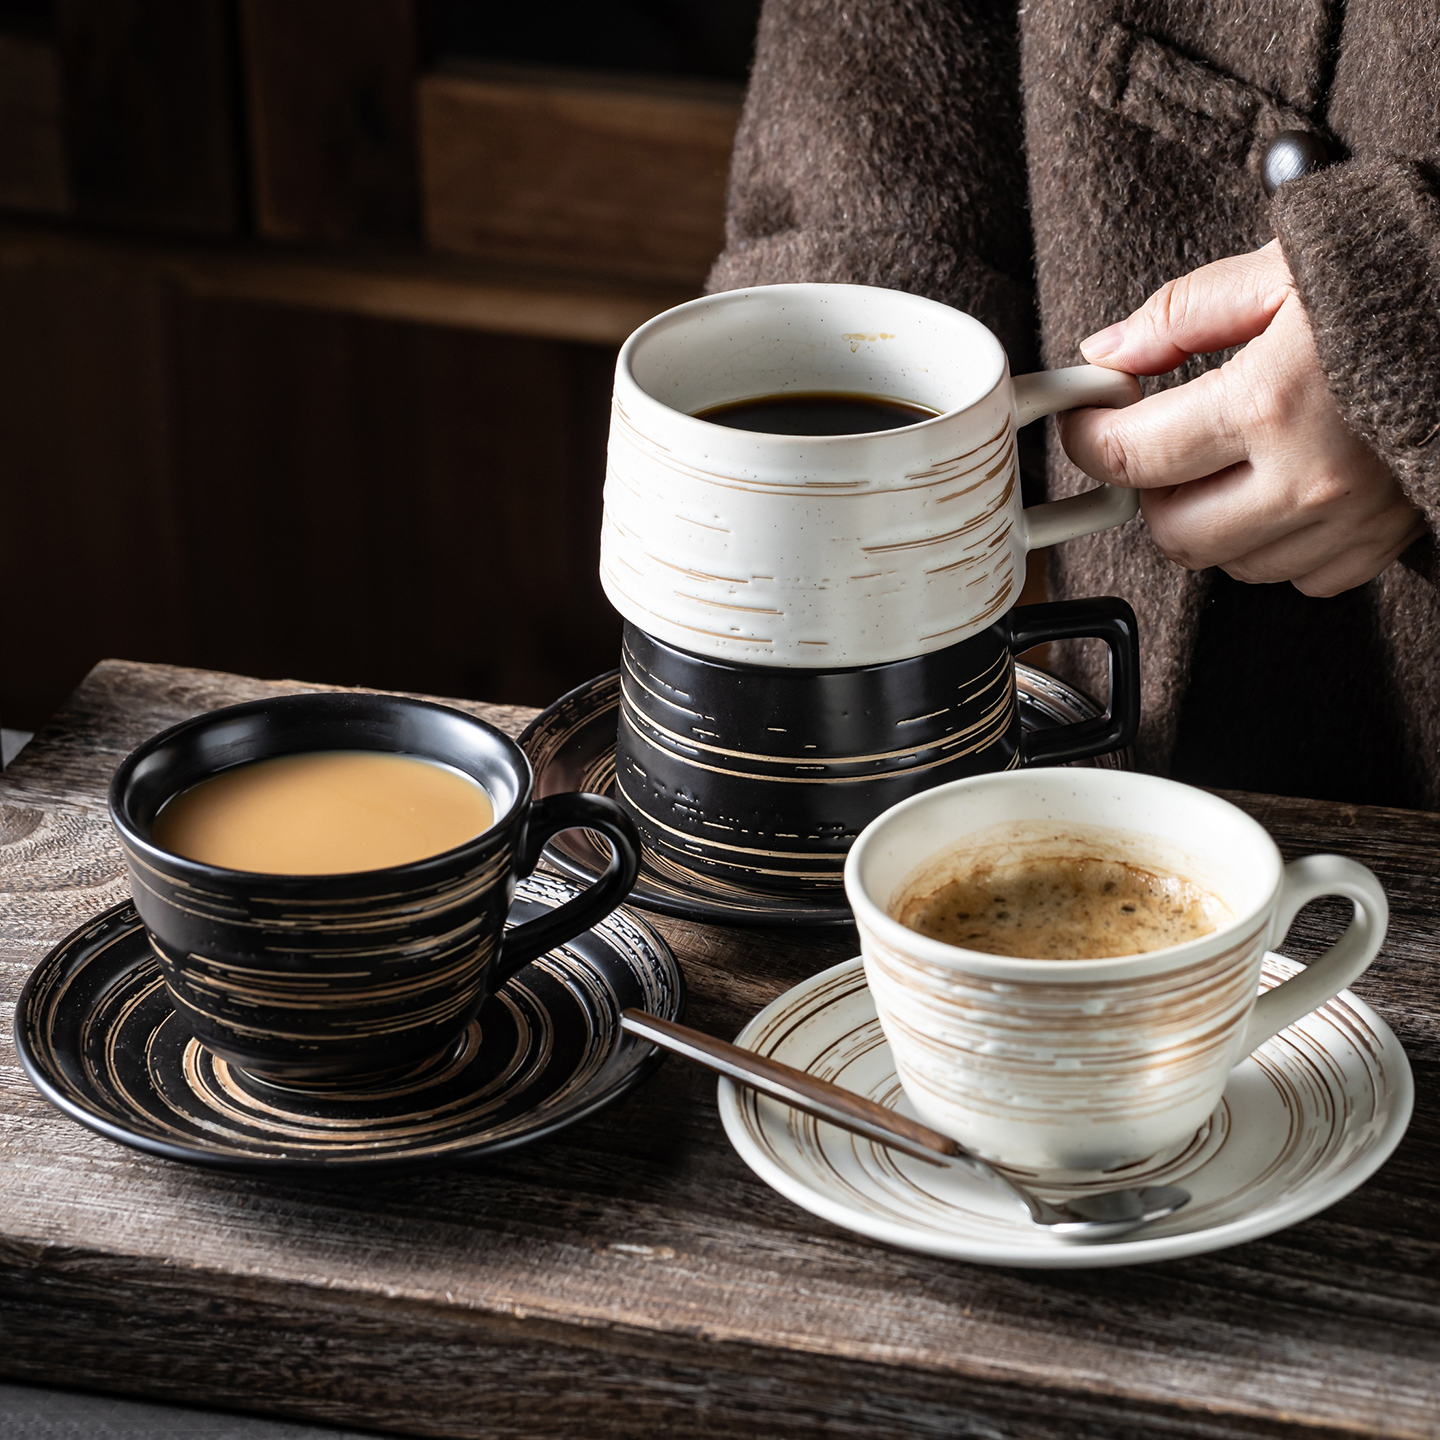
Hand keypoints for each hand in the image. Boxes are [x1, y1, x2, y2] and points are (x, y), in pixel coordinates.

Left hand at [1059, 241, 1424, 596]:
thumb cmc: (1397, 280)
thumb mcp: (1280, 271)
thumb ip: (1181, 314)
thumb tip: (1106, 352)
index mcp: (1270, 402)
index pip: (1130, 455)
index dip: (1090, 439)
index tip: (1089, 423)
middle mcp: (1307, 476)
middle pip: (1172, 531)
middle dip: (1152, 491)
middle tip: (1165, 444)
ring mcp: (1347, 518)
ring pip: (1228, 563)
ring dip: (1211, 520)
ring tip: (1234, 457)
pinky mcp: (1379, 542)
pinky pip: (1294, 575)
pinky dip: (1273, 542)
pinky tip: (1285, 485)